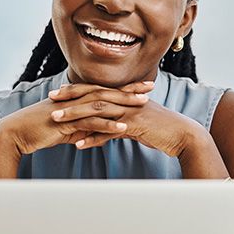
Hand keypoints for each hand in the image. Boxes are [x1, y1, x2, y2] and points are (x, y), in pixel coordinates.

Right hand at [0, 81, 153, 154]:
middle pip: (108, 91)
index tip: (143, 86)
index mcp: (77, 98)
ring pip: (102, 104)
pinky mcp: (66, 122)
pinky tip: (123, 129)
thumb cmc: (39, 129)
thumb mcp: (64, 126)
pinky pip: (90, 123)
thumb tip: (91, 131)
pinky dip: (107, 126)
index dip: (125, 88)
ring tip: (143, 104)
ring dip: (124, 104)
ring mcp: (71, 109)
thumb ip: (79, 125)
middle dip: (130, 90)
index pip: (105, 89)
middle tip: (150, 87)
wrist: (16, 133)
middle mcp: (76, 99)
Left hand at [49, 83, 207, 156]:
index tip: (59, 91)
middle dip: (70, 97)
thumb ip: (120, 122)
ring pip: (98, 110)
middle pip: (93, 95)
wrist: (182, 134)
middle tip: (51, 98)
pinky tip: (79, 144)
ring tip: (56, 119)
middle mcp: (125, 100)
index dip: (77, 89)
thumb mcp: (137, 122)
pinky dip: (93, 138)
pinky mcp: (135, 125)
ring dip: (75, 115)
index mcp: (125, 97)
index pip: (96, 89)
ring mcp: (130, 111)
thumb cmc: (160, 129)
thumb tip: (106, 129)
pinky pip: (110, 132)